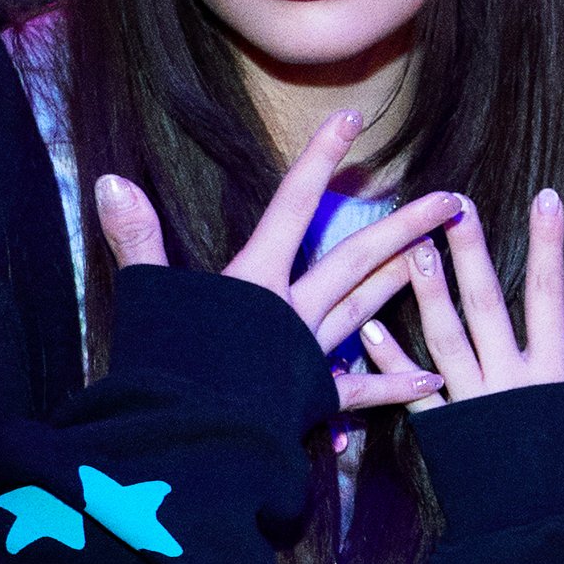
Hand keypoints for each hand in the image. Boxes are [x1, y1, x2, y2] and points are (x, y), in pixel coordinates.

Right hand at [95, 110, 458, 416]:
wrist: (187, 443)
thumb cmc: (163, 370)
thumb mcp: (146, 297)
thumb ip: (136, 238)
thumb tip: (111, 180)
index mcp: (254, 280)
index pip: (292, 205)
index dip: (319, 160)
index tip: (352, 121)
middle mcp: (292, 310)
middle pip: (356, 257)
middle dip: (404, 226)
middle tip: (452, 200)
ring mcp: (308, 354)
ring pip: (365, 309)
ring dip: (403, 283)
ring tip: (439, 259)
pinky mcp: (313, 400)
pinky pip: (361, 391)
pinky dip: (395, 386)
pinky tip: (431, 379)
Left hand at [359, 188, 563, 409]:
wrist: (548, 533)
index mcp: (551, 370)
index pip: (550, 294)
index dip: (549, 245)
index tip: (544, 198)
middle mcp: (509, 378)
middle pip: (488, 306)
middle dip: (472, 255)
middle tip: (453, 208)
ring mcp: (474, 403)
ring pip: (446, 339)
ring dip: (428, 294)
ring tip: (412, 250)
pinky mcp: (447, 431)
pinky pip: (413, 392)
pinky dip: (390, 362)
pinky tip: (369, 328)